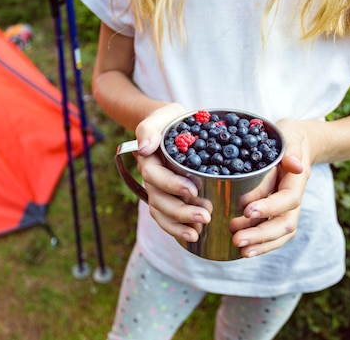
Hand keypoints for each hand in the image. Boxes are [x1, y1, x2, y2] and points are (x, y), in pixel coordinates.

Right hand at [135, 103, 212, 242]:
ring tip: (200, 230)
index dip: (171, 184)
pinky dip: (177, 229)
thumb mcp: (163, 115)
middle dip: (180, 210)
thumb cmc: (171, 120)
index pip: (154, 175)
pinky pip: (166, 218)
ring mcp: (158, 189)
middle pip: (158, 199)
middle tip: (205, 215)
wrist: (173, 126)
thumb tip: (144, 148)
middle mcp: (151, 177)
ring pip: (161, 212)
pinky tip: (195, 235)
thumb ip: (149, 128)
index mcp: (148, 158)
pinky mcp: (168, 198)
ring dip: (179, 224)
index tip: (193, 190)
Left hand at [230, 118, 311, 257]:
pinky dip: (261, 245)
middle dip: (261, 234)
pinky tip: (242, 250)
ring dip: (260, 244)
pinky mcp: (277, 214)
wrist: (297, 143)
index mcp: (296, 180)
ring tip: (239, 248)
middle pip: (285, 224)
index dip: (269, 207)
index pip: (287, 199)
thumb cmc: (287, 137)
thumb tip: (295, 165)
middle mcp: (293, 199)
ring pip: (280, 234)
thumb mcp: (290, 135)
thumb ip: (291, 150)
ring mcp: (287, 209)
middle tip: (236, 238)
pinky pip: (274, 235)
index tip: (247, 210)